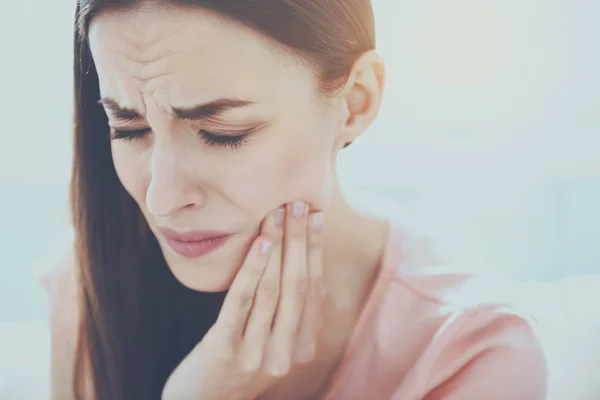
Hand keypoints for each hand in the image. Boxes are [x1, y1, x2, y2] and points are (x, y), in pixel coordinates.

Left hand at [162, 201, 325, 399]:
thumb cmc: (239, 360)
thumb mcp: (273, 340)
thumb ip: (294, 311)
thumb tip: (315, 268)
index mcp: (304, 347)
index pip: (314, 288)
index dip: (316, 249)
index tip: (317, 214)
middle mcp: (287, 353)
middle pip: (298, 285)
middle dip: (300, 240)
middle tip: (299, 203)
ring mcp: (258, 354)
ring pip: (274, 290)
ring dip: (278, 246)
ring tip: (278, 213)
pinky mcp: (227, 350)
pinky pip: (243, 302)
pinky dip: (253, 269)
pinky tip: (260, 242)